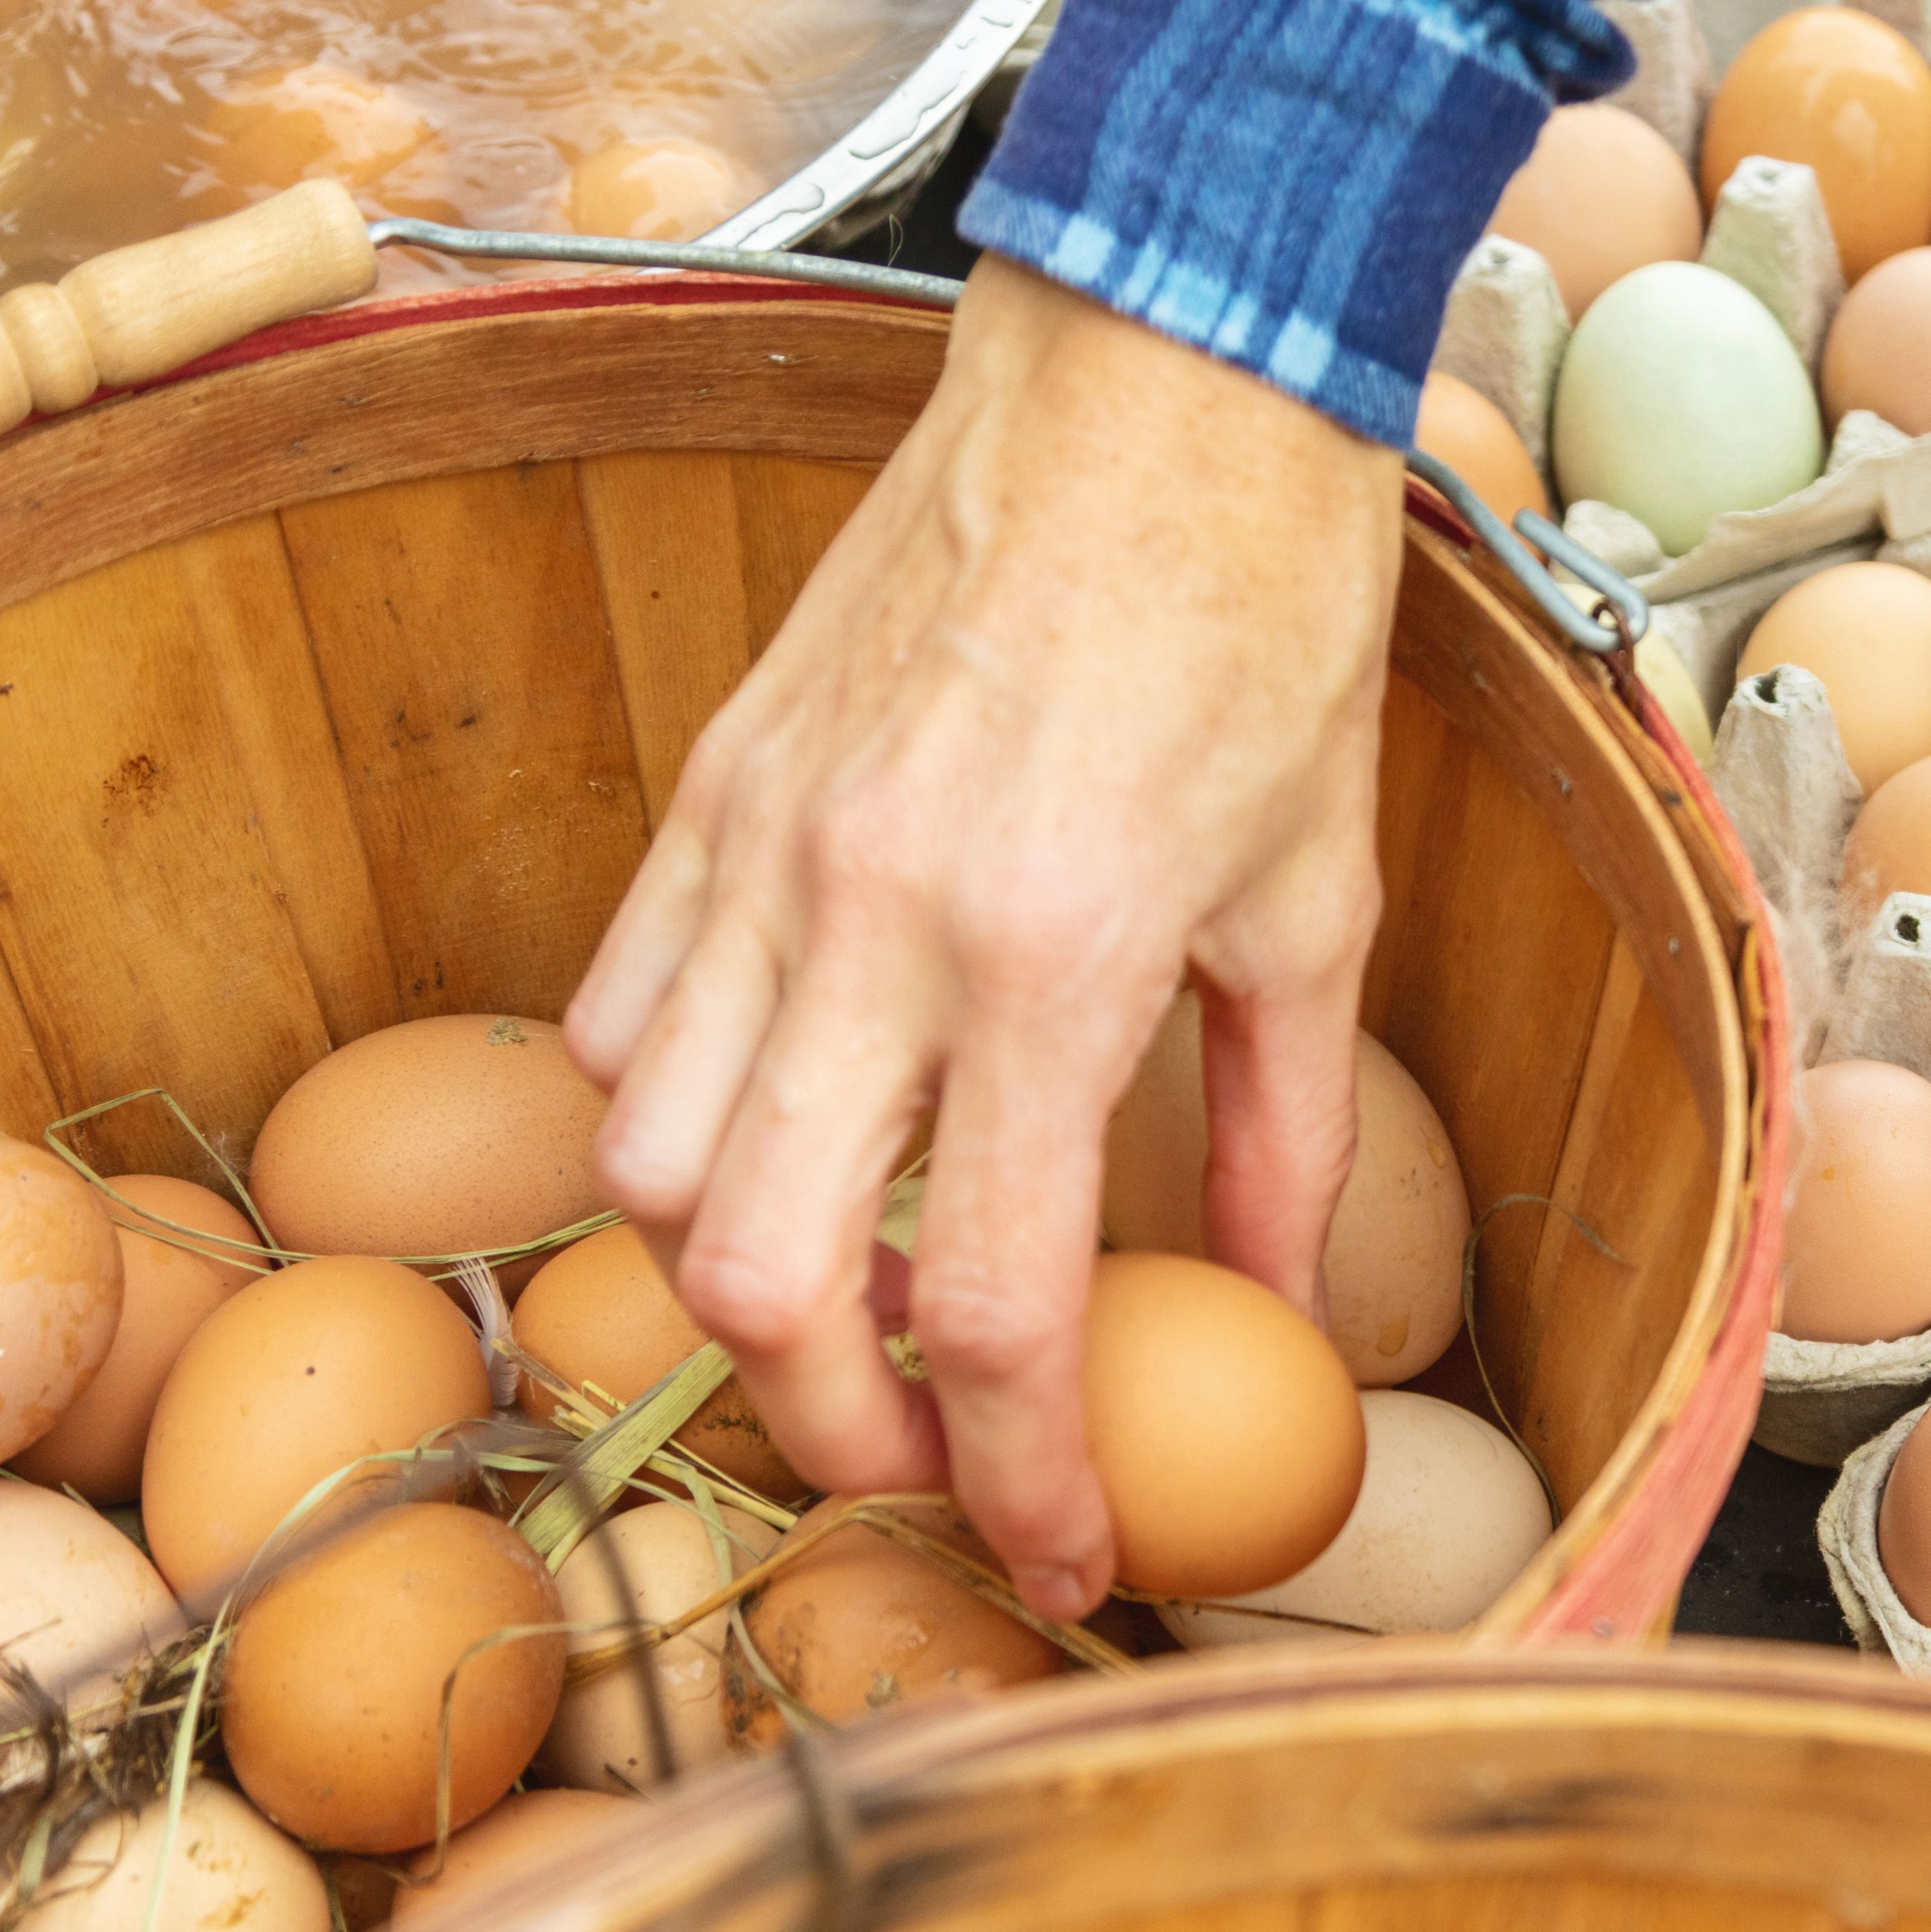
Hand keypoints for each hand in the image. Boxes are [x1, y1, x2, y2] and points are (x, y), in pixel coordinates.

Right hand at [565, 262, 1398, 1617]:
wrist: (1161, 375)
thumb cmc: (1266, 621)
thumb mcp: (1317, 905)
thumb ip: (1287, 1138)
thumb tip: (1272, 1319)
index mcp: (1060, 956)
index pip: (999, 1310)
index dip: (1022, 1482)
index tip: (1061, 1556)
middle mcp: (880, 916)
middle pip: (764, 1279)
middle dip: (837, 1426)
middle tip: (928, 1450)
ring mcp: (768, 847)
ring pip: (649, 1164)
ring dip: (736, 1274)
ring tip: (858, 1286)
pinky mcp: (711, 787)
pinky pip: (613, 1019)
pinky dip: (669, 1122)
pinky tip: (784, 1123)